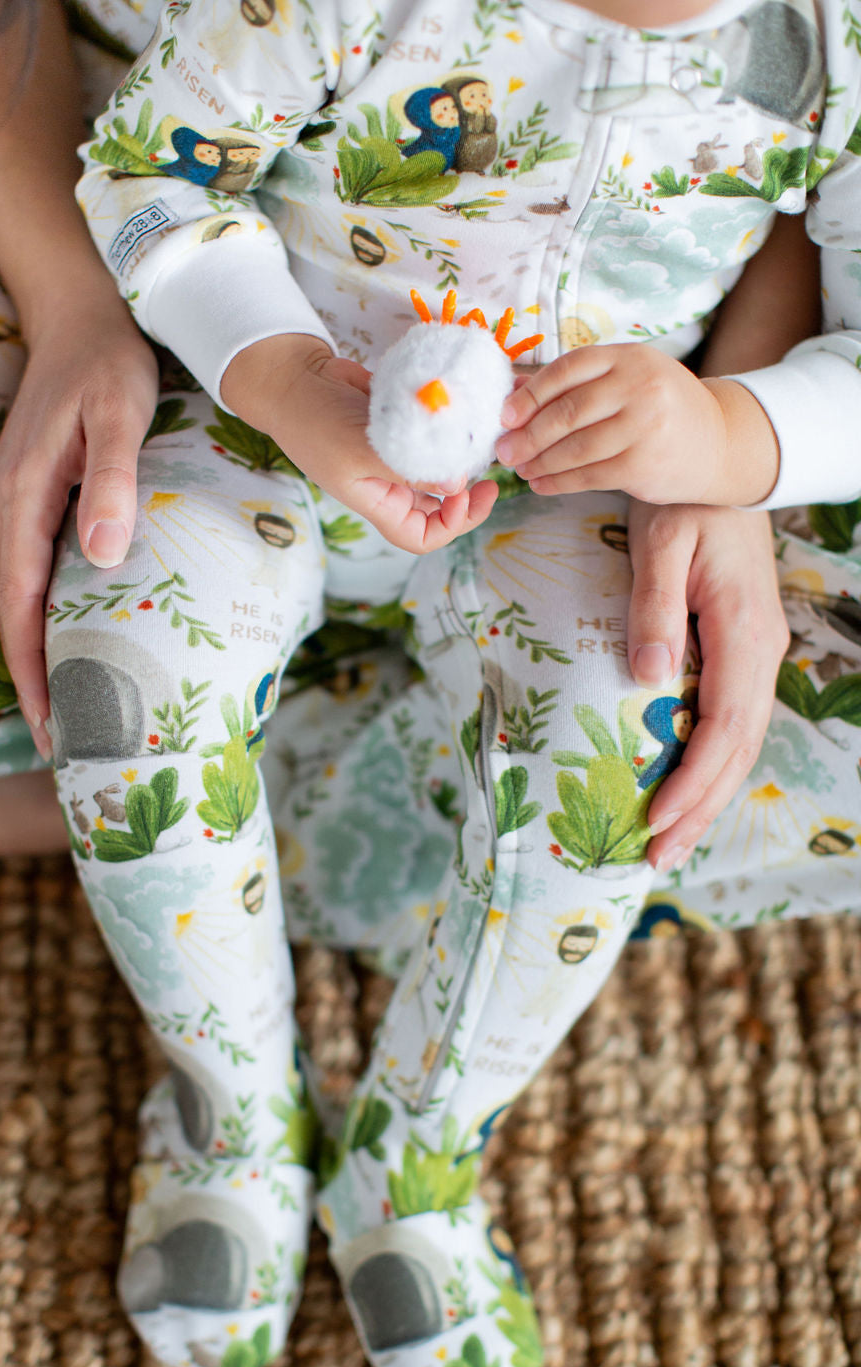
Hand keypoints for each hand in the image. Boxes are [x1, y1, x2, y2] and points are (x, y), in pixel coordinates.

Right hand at [0, 299, 158, 757]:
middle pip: (16, 611)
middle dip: (36, 678)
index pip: (20, 603)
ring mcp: (21, 505)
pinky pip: (39, 572)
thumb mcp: (121, 415)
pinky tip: (80, 639)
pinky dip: (52, 614)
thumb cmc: (108, 364)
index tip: (51, 724)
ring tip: (76, 709)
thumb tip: (105, 558)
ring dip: (43, 651)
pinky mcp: (40, 499)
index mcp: (24, 499)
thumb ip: (115, 482)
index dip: (32, 667)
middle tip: (67, 742)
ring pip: (25, 595)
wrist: (83, 317)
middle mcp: (10, 509)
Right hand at [221, 336, 498, 552]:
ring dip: (461, 458)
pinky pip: (434, 437)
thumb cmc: (314, 422)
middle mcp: (391, 484)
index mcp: (379, 502)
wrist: (296, 378)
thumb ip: (408, 467)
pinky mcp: (404, 426)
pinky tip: (464, 413)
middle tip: (489, 469)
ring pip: (441, 469)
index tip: (466, 493)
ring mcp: (397, 456)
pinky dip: (450, 428)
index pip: (422, 536)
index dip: (451, 525)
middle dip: (466, 495)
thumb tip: (458, 484)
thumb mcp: (359, 450)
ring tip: (479, 438)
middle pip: (439, 508)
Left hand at [495, 344, 778, 507]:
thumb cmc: (660, 409)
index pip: (568, 369)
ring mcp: (644, 427)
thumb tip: (513, 391)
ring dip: (539, 462)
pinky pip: (588, 476)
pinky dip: (558, 483)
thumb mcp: (627, 380)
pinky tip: (541, 485)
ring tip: (520, 469)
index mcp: (629, 357)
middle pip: (568, 412)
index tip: (505, 415)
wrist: (718, 442)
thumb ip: (577, 383)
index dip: (531, 393)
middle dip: (528, 435)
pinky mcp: (643, 465)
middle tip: (503, 450)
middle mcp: (639, 387)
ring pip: (575, 448)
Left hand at [625, 500, 789, 870]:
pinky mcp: (740, 654)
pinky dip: (708, 765)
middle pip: (735, 751)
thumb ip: (652, 611)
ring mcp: (754, 655)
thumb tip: (650, 680)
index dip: (692, 781)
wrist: (718, 466)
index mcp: (743, 632)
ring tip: (668, 843)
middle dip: (698, 809)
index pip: (723, 726)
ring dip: (705, 797)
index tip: (655, 819)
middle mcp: (759, 653)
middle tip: (655, 858)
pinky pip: (729, 723)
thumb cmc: (683, 503)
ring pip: (738, 744)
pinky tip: (684, 791)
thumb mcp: (661, 546)